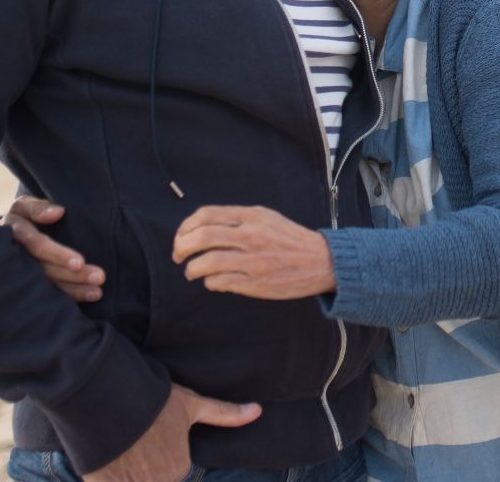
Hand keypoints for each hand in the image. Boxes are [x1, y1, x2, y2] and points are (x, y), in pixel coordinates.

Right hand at [2, 196, 106, 302]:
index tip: (80, 262)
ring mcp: (24, 275)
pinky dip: (71, 296)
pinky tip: (90, 296)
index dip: (58, 254)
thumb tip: (58, 212)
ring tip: (98, 292)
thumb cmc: (25, 216)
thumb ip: (38, 207)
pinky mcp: (32, 286)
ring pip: (49, 285)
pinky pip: (51, 294)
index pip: (37, 246)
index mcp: (15, 235)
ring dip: (75, 290)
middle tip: (100, 277)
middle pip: (46, 270)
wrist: (13, 232)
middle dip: (73, 275)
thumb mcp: (25, 206)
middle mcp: (18, 258)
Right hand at [83, 384, 259, 481]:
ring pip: (132, 479)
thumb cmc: (153, 400)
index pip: (171, 468)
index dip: (158, 449)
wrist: (107, 398)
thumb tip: (258, 411)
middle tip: (132, 439)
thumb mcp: (191, 404)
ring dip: (125, 469)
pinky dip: (107, 476)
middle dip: (142, 462)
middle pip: (151, 477)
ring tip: (118, 445)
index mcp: (179, 467)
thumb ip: (224, 413)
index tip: (149, 433)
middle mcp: (159, 481)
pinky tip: (105, 459)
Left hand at [172, 205, 335, 299]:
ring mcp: (253, 261)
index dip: (186, 226)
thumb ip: (236, 220)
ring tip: (191, 271)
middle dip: (181, 247)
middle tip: (178, 255)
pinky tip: (212, 281)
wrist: (321, 261)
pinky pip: (220, 282)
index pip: (206, 215)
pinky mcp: (256, 283)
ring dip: (192, 268)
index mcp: (252, 216)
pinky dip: (210, 282)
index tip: (182, 236)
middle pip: (202, 237)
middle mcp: (251, 236)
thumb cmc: (289, 238)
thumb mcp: (265, 217)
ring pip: (207, 262)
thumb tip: (201, 228)